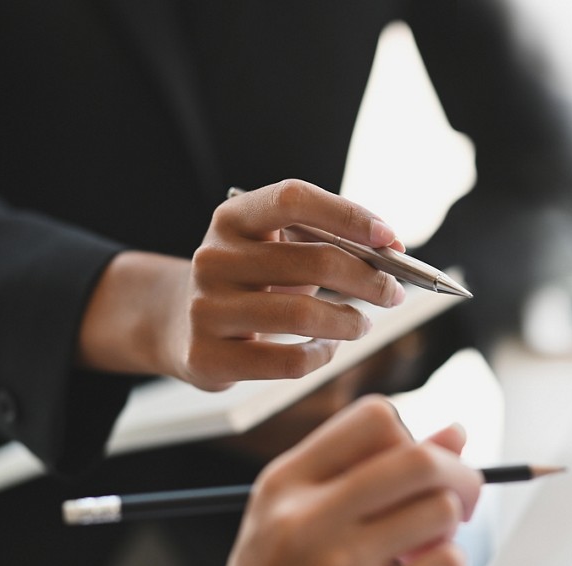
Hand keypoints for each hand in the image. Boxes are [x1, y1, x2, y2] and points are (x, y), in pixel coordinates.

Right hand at [78, 179, 408, 389]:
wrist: (178, 325)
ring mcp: (206, 308)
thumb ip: (325, 241)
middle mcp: (213, 258)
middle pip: (314, 261)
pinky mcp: (207, 357)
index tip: (390, 238)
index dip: (348, 214)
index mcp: (232, 219)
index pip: (293, 198)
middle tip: (393, 293)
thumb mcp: (274, 249)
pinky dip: (321, 356)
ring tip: (362, 324)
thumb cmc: (250, 282)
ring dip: (350, 321)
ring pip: (303, 315)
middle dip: (369, 279)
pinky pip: (288, 361)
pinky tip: (327, 349)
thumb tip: (391, 249)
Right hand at [176, 396, 486, 565]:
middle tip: (458, 505)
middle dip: (459, 475)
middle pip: (420, 458)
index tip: (413, 476)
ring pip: (440, 508)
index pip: (376, 417)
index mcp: (285, 482)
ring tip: (422, 554)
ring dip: (451, 530)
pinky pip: (445, 565)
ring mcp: (333, 565)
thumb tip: (458, 431)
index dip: (411, 440)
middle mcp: (305, 515)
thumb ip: (375, 473)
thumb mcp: (301, 520)